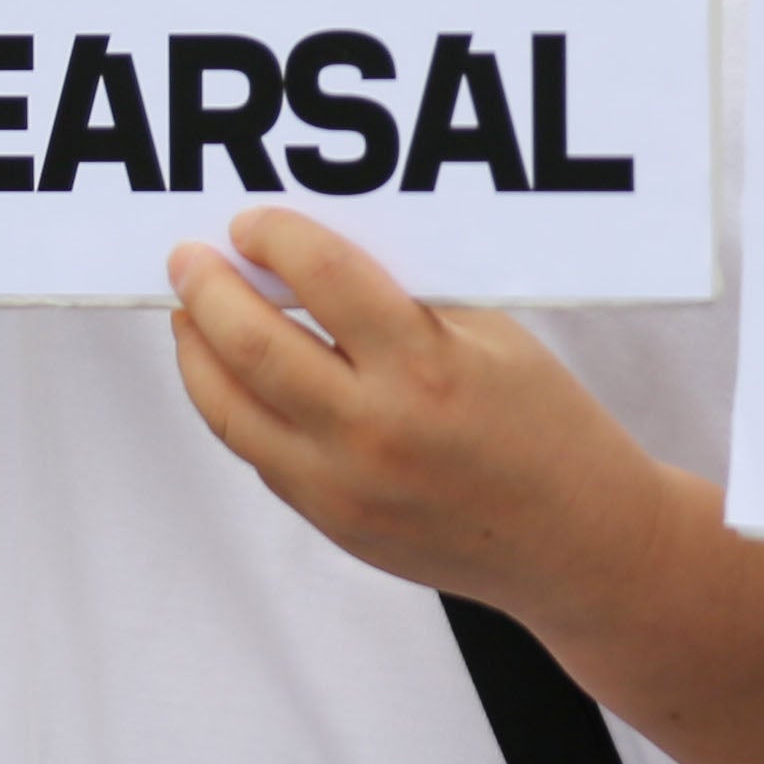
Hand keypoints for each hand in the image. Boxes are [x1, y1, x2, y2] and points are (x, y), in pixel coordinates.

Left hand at [166, 207, 665, 609]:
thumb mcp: (491, 335)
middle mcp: (374, 432)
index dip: (274, 236)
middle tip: (187, 258)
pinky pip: (260, 454)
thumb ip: (406, 296)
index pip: (321, 277)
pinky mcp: (334, 524)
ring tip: (188, 315)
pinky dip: (235, 405)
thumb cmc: (545, 422)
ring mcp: (344, 489)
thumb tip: (313, 252)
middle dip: (205, 290)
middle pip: (251, 346)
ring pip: (230, 411)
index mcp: (425, 369)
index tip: (252, 220)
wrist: (576, 543)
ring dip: (197, 352)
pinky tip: (233, 371)